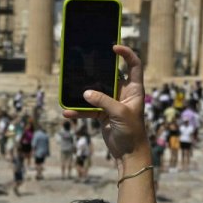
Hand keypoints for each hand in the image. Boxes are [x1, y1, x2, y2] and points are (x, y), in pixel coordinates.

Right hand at [66, 45, 146, 162]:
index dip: (126, 54)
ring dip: (84, 92)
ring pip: (96, 92)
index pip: (134, 66)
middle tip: (84, 60)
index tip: (114, 47)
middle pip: (111, 76)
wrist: (129, 154)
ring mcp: (112, 103)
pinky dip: (78, 111)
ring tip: (71, 87)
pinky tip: (68, 112)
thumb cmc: (132, 132)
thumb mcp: (119, 114)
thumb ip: (103, 101)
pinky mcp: (103, 114)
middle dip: (98, 69)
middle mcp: (123, 94)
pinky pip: (88, 109)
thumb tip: (85, 93)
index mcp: (134, 90)